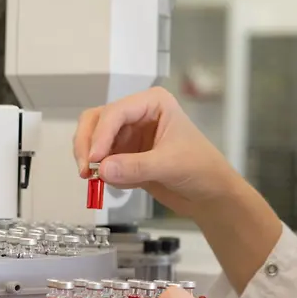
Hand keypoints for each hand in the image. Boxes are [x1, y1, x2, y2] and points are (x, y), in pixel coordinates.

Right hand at [73, 87, 240, 218]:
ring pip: (93, 140)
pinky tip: (123, 185)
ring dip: (90, 159)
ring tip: (95, 181)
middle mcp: (137, 114)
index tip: (94, 160)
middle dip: (87, 145)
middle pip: (96, 121)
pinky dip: (104, 173)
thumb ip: (135, 166)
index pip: (115, 112)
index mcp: (152, 103)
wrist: (211, 195)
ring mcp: (129, 135)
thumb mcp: (170, 165)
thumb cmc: (201, 169)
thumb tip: (101, 169)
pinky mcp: (126, 156)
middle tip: (85, 171)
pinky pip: (102, 161)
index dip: (100, 135)